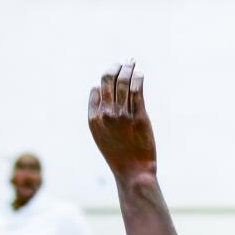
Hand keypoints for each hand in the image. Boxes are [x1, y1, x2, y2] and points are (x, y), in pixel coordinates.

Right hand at [88, 61, 156, 180]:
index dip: (104, 81)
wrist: (133, 172)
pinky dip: (138, 77)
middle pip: (108, 81)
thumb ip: (99, 115)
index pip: (96, 90)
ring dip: (128, 68)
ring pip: (123, 82)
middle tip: (122, 62)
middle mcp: (106, 115)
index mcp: (94, 119)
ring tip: (132, 62)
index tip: (113, 75)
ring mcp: (123, 115)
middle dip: (115, 67)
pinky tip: (139, 72)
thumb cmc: (118, 156)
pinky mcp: (139, 117)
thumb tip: (97, 90)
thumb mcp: (101, 136)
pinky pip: (137, 90)